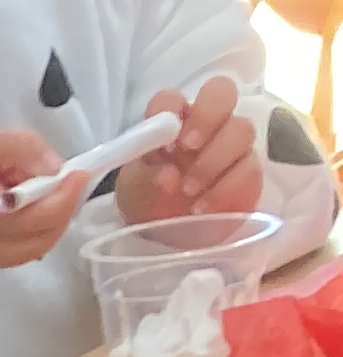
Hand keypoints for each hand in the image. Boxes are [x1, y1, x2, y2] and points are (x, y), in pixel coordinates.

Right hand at [0, 125, 76, 268]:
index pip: (17, 217)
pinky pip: (22, 254)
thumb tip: (56, 169)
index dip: (56, 199)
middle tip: (67, 179)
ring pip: (33, 250)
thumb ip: (21, 148)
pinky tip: (35, 209)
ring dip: (53, 221)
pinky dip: (40, 231)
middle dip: (61, 208)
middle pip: (32, 238)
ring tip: (46, 191)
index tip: (76, 174)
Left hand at [116, 78, 261, 225]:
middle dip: (207, 116)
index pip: (171, 98)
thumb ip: (147, 173)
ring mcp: (232, 144)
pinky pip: (249, 169)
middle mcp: (207, 124)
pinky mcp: (249, 171)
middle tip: (187, 147)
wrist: (166, 235)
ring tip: (187, 190)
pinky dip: (224, 189)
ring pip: (241, 130)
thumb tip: (168, 172)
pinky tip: (202, 207)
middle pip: (222, 91)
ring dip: (212, 160)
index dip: (168, 109)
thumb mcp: (135, 188)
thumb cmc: (149, 200)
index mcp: (172, 121)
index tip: (161, 137)